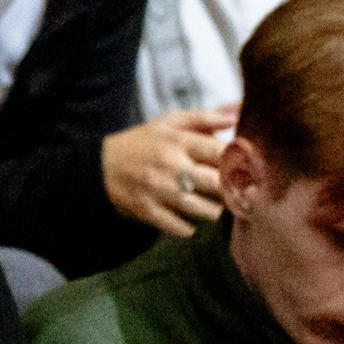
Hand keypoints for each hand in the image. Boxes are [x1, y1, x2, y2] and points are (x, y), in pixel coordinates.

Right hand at [101, 106, 234, 236]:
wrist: (99, 166)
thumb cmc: (141, 143)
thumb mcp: (168, 122)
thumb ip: (204, 117)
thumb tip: (237, 115)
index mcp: (179, 141)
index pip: (222, 152)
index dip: (240, 162)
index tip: (245, 169)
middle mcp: (171, 165)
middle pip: (219, 184)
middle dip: (231, 190)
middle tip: (234, 191)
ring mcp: (159, 190)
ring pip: (206, 210)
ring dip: (214, 210)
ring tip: (210, 204)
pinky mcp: (148, 211)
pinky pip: (182, 227)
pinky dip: (189, 227)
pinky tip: (187, 219)